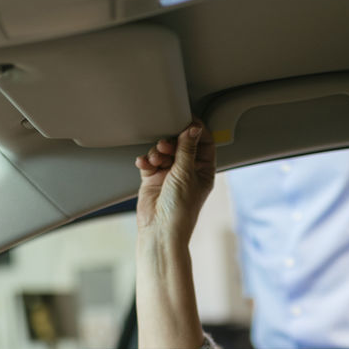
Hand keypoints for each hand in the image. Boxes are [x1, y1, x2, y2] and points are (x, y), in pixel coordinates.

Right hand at [134, 122, 215, 243]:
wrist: (159, 230)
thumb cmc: (180, 210)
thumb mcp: (186, 173)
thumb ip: (187, 148)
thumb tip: (194, 128)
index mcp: (204, 170)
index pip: (204, 142)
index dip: (196, 130)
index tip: (186, 119)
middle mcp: (188, 171)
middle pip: (181, 143)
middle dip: (171, 141)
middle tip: (166, 145)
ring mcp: (170, 174)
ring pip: (163, 150)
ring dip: (157, 151)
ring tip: (156, 159)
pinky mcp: (153, 178)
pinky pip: (149, 161)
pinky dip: (146, 160)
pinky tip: (145, 164)